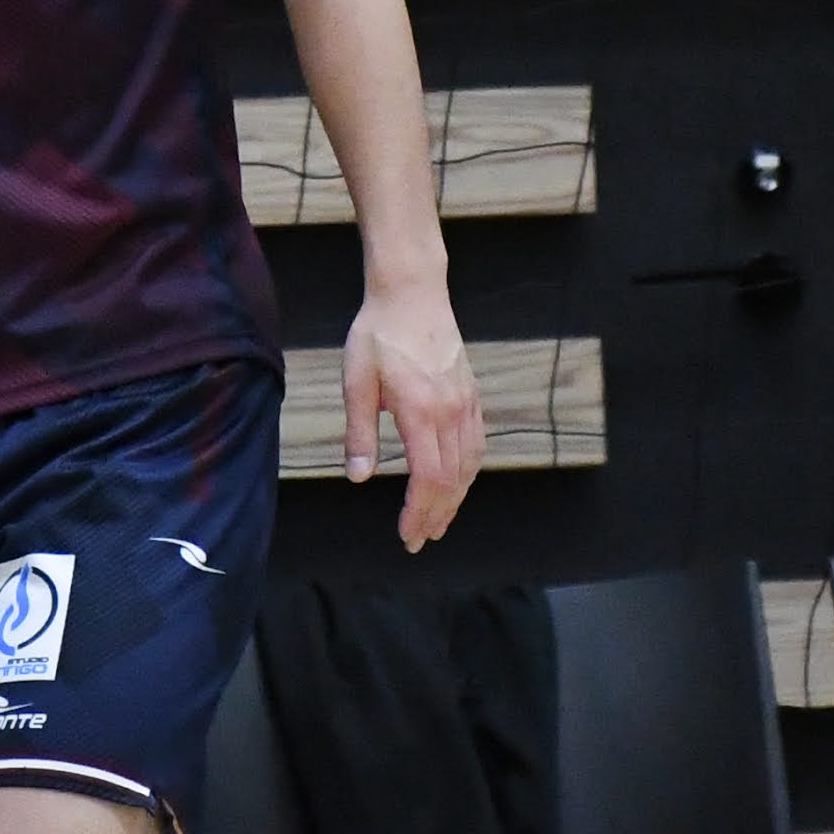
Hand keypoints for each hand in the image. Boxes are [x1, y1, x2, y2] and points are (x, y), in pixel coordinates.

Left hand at [344, 280, 486, 551]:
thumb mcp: (357, 381)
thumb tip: (358, 477)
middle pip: (452, 480)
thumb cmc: (378, 334)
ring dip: (456, 499)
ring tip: (439, 521)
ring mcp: (466, 403)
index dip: (419, 512)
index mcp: (420, 412)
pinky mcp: (471, 394)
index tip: (408, 535)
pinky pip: (477, 444)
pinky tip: (458, 482)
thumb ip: (359, 432)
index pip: (428, 479)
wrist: (412, 292)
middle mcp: (450, 412)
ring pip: (469, 465)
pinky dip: (469, 472)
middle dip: (436, 516)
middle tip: (420, 540)